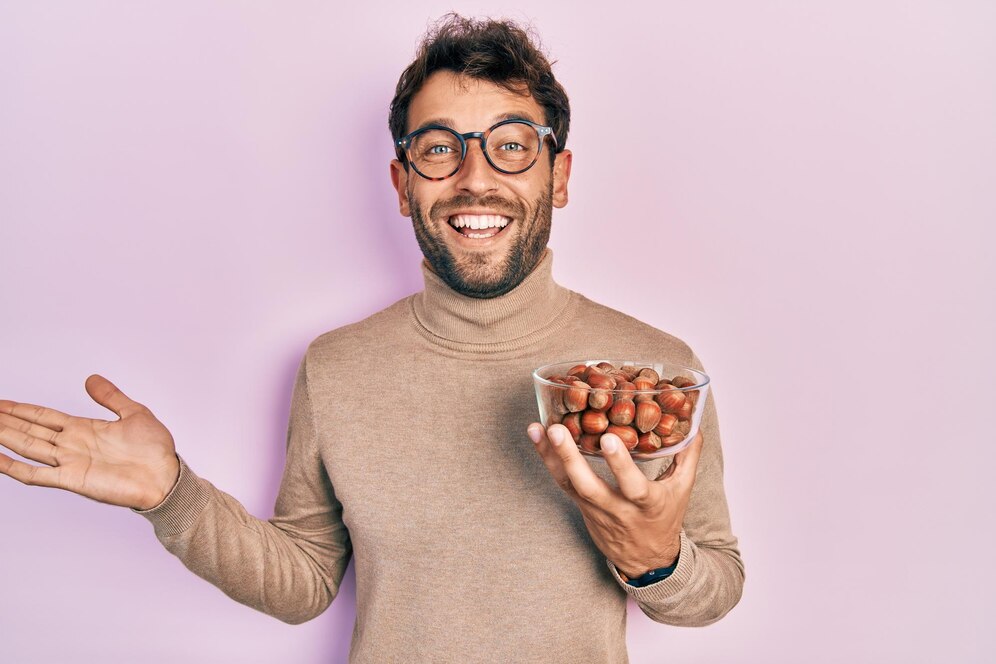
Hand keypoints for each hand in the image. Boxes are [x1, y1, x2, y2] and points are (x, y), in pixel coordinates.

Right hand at [0, 374, 179, 509]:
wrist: (167, 477)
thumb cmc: (155, 450)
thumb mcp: (134, 412)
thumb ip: (111, 397)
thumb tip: (91, 379)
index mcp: (84, 429)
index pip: (43, 417)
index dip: (21, 410)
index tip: (1, 403)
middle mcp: (72, 445)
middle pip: (29, 430)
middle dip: (6, 421)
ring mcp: (70, 462)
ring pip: (27, 447)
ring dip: (5, 437)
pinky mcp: (73, 480)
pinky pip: (36, 475)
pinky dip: (14, 467)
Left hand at [527, 423, 703, 578]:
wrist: (646, 559)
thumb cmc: (664, 518)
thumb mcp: (682, 491)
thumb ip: (687, 457)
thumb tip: (694, 424)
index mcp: (647, 504)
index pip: (633, 486)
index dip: (619, 465)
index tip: (608, 439)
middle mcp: (618, 509)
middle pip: (590, 487)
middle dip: (571, 459)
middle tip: (557, 430)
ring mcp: (595, 510)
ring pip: (569, 485)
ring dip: (551, 456)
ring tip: (537, 429)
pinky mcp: (581, 507)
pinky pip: (562, 483)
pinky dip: (548, 460)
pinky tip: (537, 437)